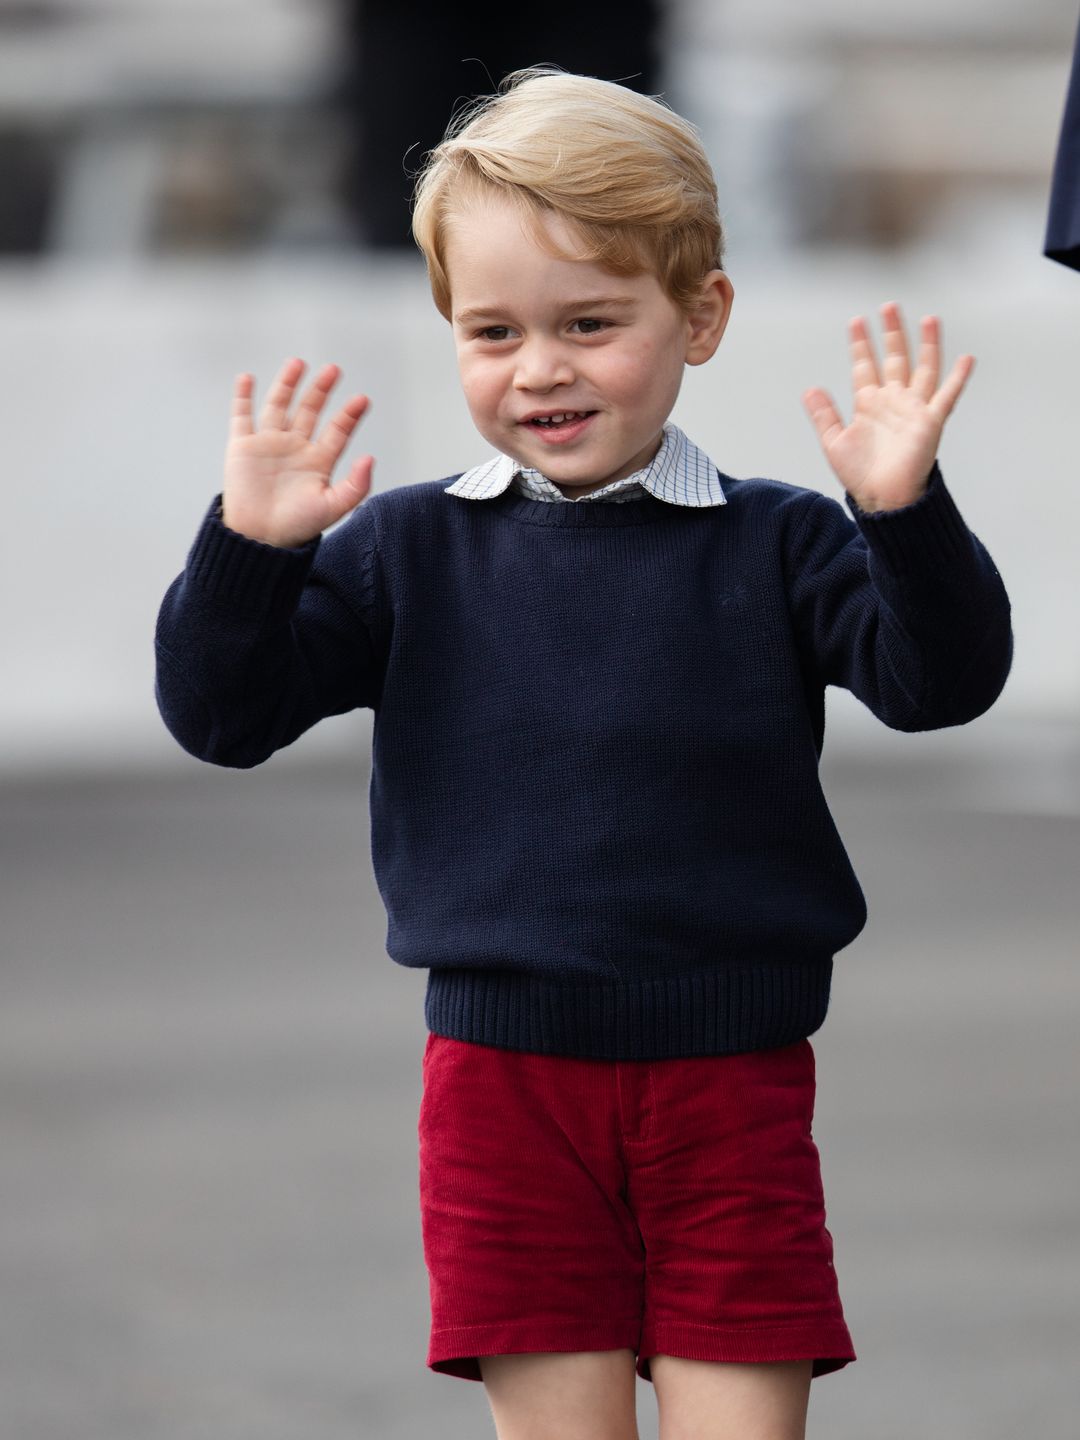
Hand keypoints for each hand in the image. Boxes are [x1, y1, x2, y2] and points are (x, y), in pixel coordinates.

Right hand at [222, 358, 373, 546]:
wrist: (260, 538)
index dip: (349, 415)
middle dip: (321, 390)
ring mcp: (269, 444)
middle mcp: (295, 448)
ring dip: (288, 384)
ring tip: (298, 364)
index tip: (362, 400)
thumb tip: (370, 458)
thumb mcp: (333, 507)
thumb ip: (356, 485)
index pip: (337, 431)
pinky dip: (243, 397)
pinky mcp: (243, 447)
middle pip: (310, 411)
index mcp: (318, 461)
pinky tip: (248, 378)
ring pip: (279, 406)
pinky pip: (242, 416)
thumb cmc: (298, 527)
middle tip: (333, 370)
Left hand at [802, 303, 973, 512]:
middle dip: (892, 334)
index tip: (856, 321)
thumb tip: (809, 389)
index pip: (865, 366)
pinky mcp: (930, 422)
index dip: (861, 344)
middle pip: (895, 359)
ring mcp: (913, 410)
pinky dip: (958, 378)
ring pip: (923, 369)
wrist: (882, 499)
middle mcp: (893, 402)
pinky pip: (947, 396)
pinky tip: (966, 358)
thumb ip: (824, 415)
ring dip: (926, 344)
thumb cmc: (860, 476)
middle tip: (888, 307)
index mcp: (869, 405)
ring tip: (928, 319)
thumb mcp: (834, 442)